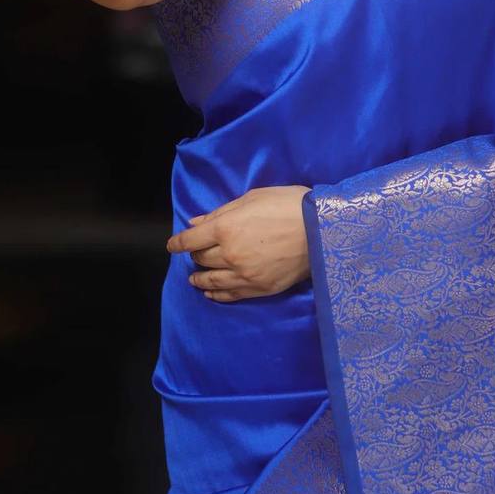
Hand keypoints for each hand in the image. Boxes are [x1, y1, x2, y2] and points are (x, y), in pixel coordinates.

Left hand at [167, 184, 311, 302]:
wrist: (322, 229)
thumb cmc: (288, 204)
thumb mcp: (253, 198)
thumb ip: (221, 212)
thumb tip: (196, 223)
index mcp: (225, 228)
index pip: (191, 240)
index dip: (178, 243)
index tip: (173, 245)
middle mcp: (229, 254)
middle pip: (201, 258)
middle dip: (195, 255)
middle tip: (197, 252)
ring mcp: (244, 274)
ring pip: (212, 280)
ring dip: (200, 278)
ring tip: (195, 279)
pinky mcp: (259, 288)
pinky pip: (230, 295)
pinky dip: (216, 295)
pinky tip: (211, 293)